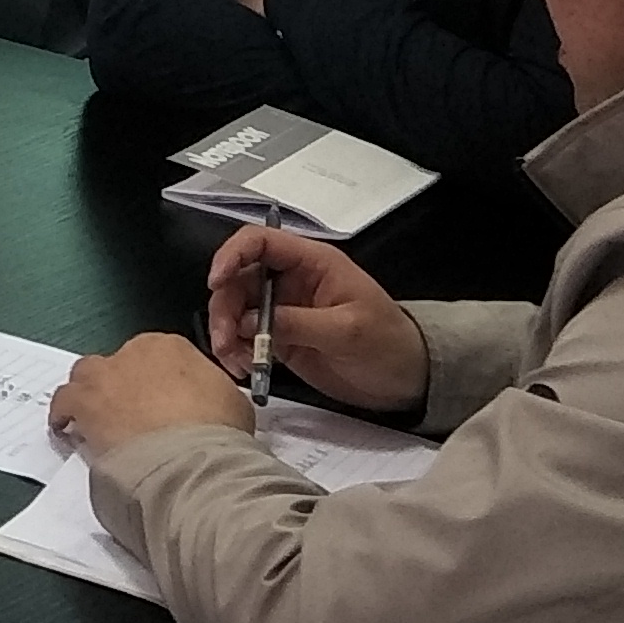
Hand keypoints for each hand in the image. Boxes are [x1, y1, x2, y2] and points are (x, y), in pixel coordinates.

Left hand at [52, 333, 249, 453]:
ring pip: (86, 376)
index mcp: (171, 347)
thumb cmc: (218, 433)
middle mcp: (133, 352)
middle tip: (129, 415)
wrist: (190, 458)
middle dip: (120, 385)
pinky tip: (67, 427)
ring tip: (95, 420)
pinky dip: (64, 413)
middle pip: (118, 363)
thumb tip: (207, 403)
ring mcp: (105, 375)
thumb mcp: (232, 402)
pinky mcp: (83, 402)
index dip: (154, 382)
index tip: (157, 402)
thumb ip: (212, 392)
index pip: (156, 356)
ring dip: (90, 394)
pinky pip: (64, 400)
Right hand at [203, 225, 428, 421]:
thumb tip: (248, 322)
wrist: (407, 380)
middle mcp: (291, 281)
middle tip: (224, 341)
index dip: (232, 254)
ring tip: (234, 361)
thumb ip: (298, 323)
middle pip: (239, 279)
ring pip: (236, 309)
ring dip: (226, 332)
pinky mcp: (280, 338)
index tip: (216, 282)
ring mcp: (283, 310)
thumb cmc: (388, 344)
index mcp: (312, 263)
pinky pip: (246, 337)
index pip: (260, 242)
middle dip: (224, 307)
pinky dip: (237, 351)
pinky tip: (243, 368)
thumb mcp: (347, 330)